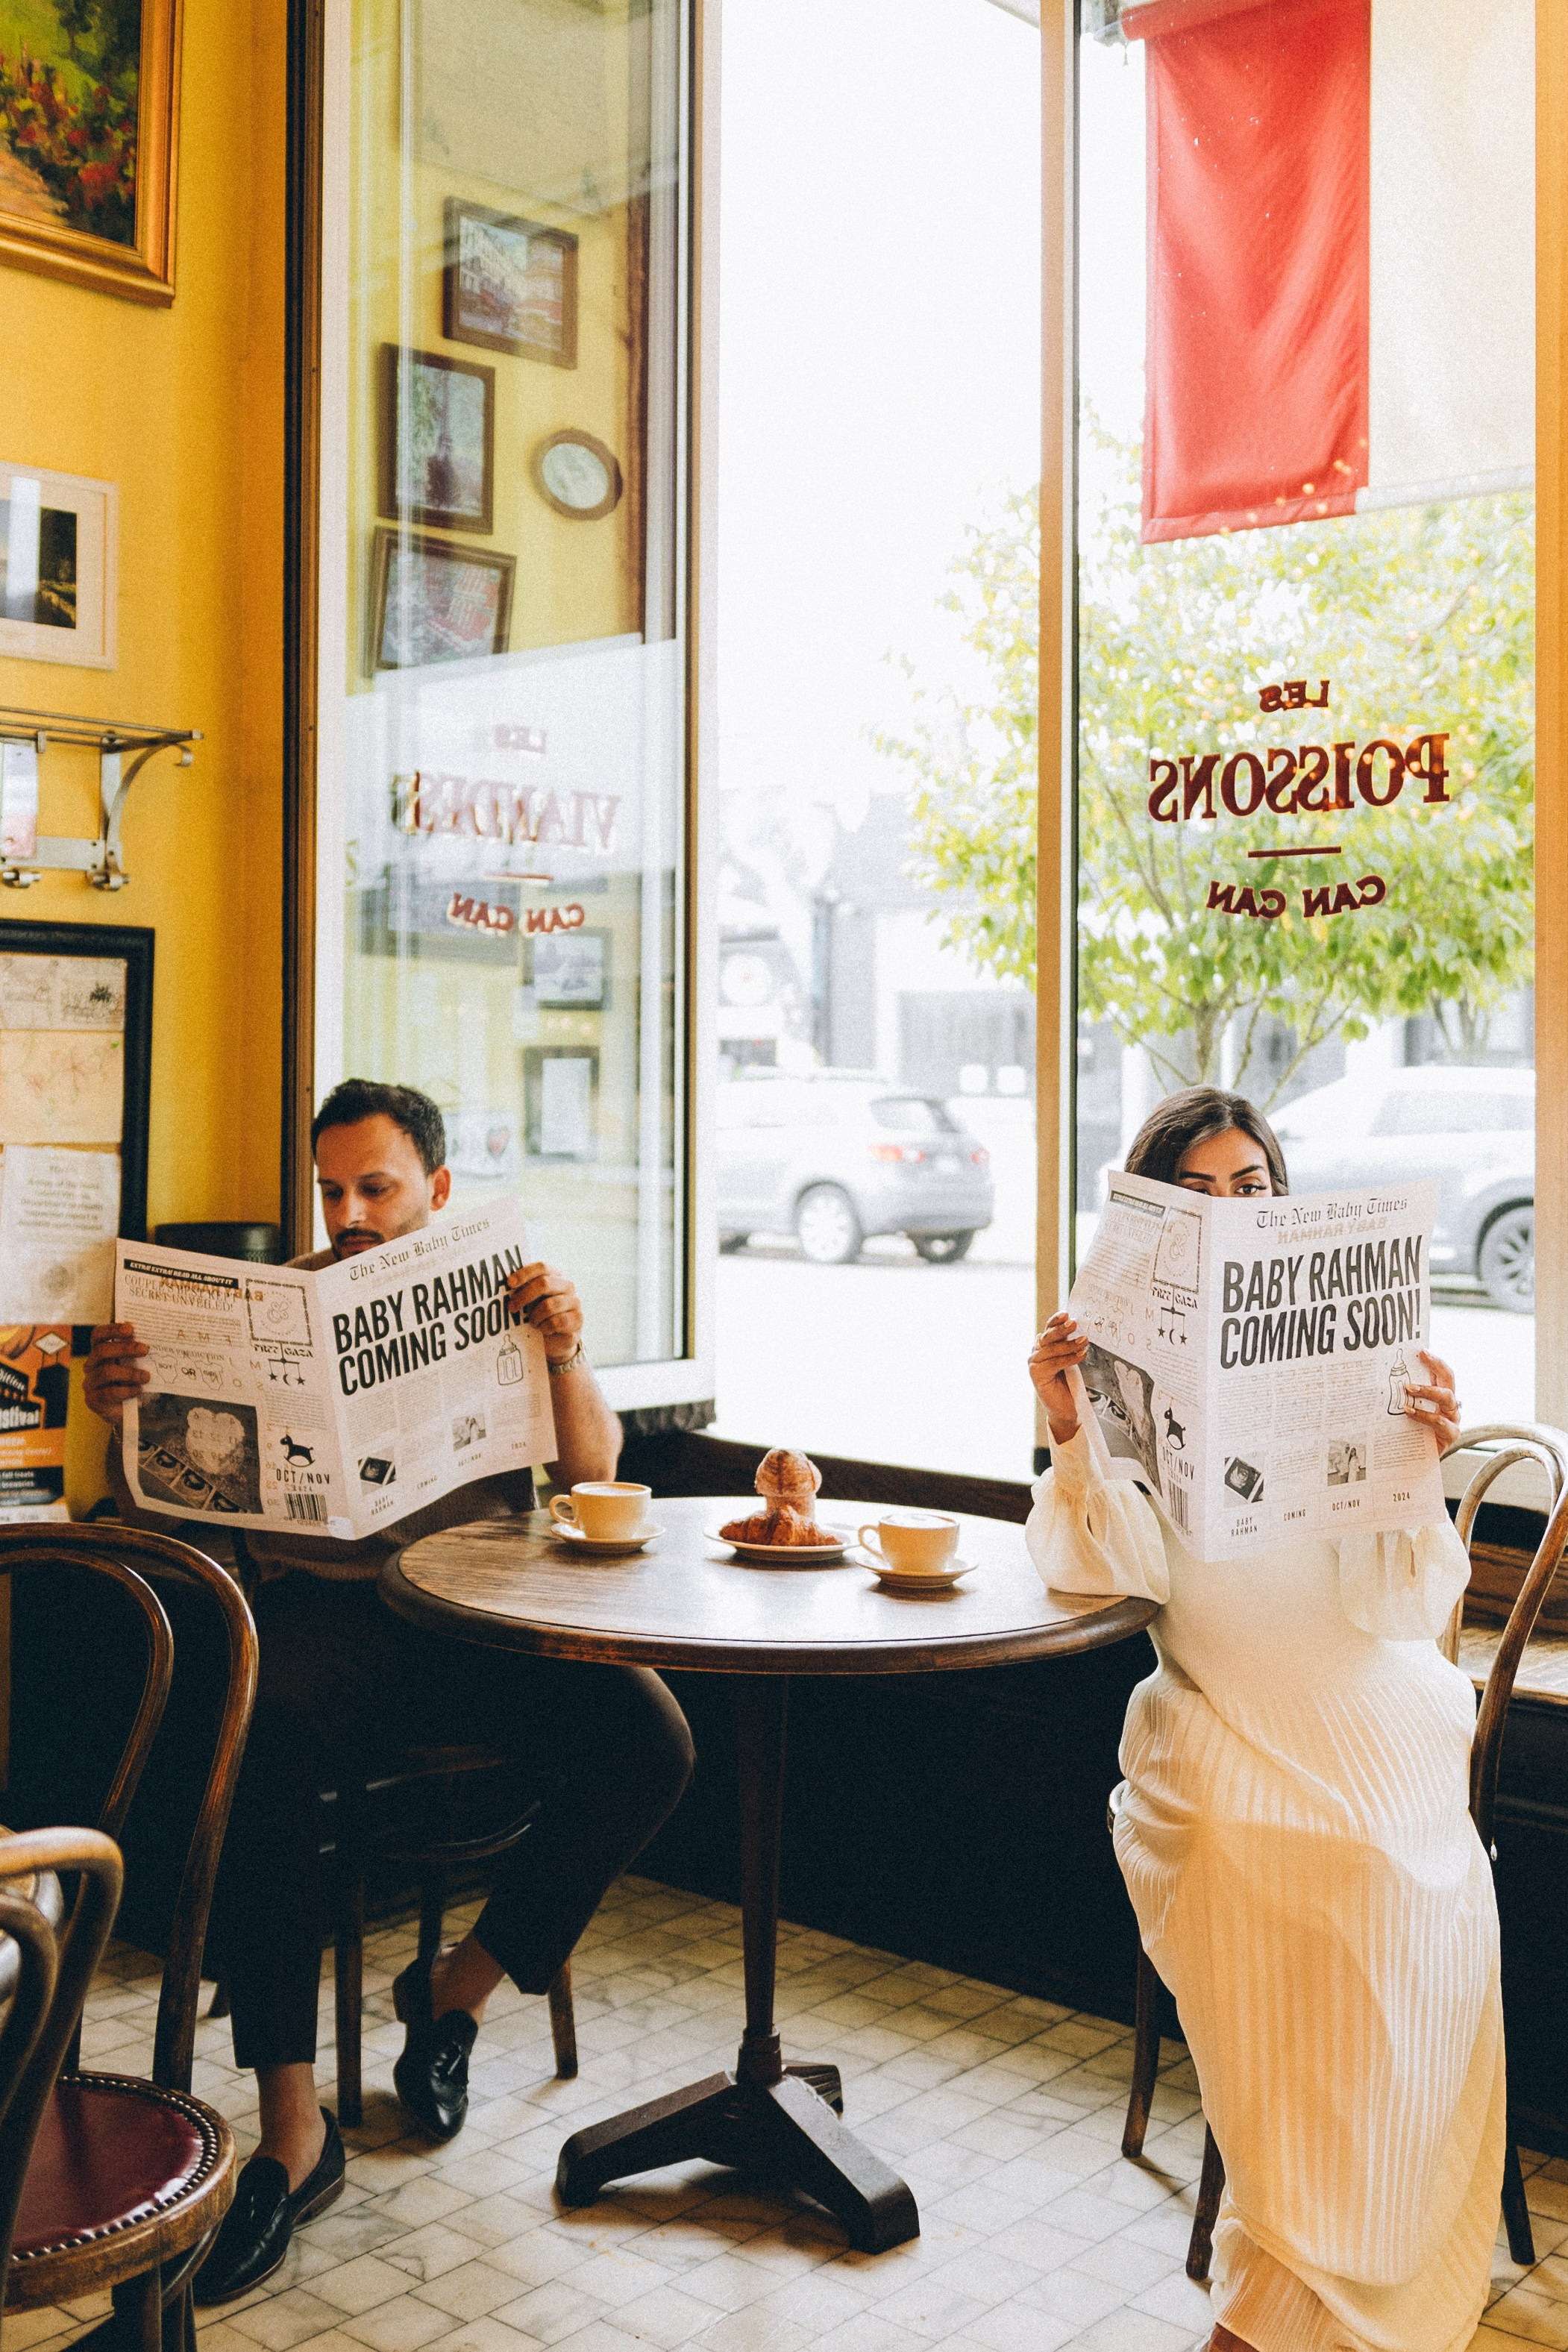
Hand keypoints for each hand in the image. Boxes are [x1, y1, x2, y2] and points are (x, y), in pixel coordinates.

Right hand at [84, 1323, 148, 1429]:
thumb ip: (139, 1353)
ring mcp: (90, 1383)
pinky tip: (139, 1389)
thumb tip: (153, 1339)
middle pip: (102, 1351)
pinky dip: (127, 1390)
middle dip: (125, 1348)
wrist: (130, 1412)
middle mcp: (92, 1365)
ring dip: (130, 1372)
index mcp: (100, 1352)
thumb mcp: (137, 1365)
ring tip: (146, 1376)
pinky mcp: (93, 1400)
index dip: (111, 1329)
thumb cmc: (134, 1381)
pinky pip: (109, 1392)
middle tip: (145, 1350)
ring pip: (106, 1372)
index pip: (98, 1335)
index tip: (130, 1328)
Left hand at [506, 1263, 584, 1364]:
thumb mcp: (531, 1301)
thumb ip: (523, 1290)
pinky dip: (545, 1327)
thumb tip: (507, 1285)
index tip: (510, 1283)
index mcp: (555, 1276)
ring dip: (535, 1316)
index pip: (542, 1267)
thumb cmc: (540, 1315)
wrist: (555, 1341)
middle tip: (512, 1307)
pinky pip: (556, 1322)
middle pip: (544, 1283)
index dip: (525, 1273)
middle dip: (524, 1295)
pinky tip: (543, 1330)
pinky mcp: (577, 1320)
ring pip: (549, 1305)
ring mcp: (575, 1303)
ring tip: (532, 1322)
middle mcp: (568, 1286)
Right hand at [1029, 1311, 1087, 1446]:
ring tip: (1084, 1341)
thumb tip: (1084, 1329)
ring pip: (1051, 1349)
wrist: (1066, 1408)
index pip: (1049, 1328)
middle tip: (1075, 1323)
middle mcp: (1036, 1352)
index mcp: (1044, 1345)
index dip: (1056, 1320)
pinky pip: (1053, 1363)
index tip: (1067, 1314)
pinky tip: (1081, 1355)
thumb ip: (1071, 1345)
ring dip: (1069, 1344)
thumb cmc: (1070, 1382)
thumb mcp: (1071, 1359)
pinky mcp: (1036, 1375)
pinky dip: (1068, 1358)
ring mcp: (1034, 1364)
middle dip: (1062, 1329)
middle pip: (1048, 1337)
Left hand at [1405, 1349, 1460, 1454]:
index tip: (1421, 1351)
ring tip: (1408, 1389)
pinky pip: (1441, 1423)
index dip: (1435, 1361)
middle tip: (1419, 1360)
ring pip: (1448, 1399)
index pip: (1443, 1373)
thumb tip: (1383, 1375)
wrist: (1415, 1460)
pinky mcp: (1450, 1435)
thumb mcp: (1408, 1408)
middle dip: (1436, 1368)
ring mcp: (1453, 1419)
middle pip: (1450, 1381)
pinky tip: (1409, 1413)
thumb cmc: (1411, 1430)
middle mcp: (1450, 1404)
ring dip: (1428, 1391)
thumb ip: (1404, 1395)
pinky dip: (1424, 1416)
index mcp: (1441, 1394)